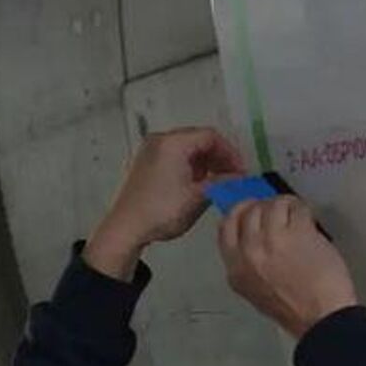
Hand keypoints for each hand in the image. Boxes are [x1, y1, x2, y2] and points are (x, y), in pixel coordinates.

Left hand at [84, 127, 245, 278]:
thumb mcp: (198, 197)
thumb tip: (238, 179)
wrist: (126, 229)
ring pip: (185, 149)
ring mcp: (148, 152)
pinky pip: (172, 158)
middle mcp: (158, 141)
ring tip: (216, 183)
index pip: (210, 136)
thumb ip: (223, 183)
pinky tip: (196, 186)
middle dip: (218, 158)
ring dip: (204, 164)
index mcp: (172, 143)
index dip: (230, 153)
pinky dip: (188, 168)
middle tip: (231, 176)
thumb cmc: (158, 212)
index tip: (240, 170)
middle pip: (197, 140)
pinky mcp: (143, 165)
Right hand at [217, 196, 358, 337]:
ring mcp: (272, 240)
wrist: (321, 319)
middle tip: (278, 210)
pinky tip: (308, 219)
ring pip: (271, 205)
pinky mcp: (297, 233)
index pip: (225, 228)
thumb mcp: (255, 291)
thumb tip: (254, 238)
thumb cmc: (294, 311)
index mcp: (236, 270)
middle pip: (248, 211)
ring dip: (285, 206)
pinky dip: (302, 209)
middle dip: (263, 207)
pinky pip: (295, 208)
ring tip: (296, 215)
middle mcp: (249, 252)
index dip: (239, 213)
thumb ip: (248, 265)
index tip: (250, 209)